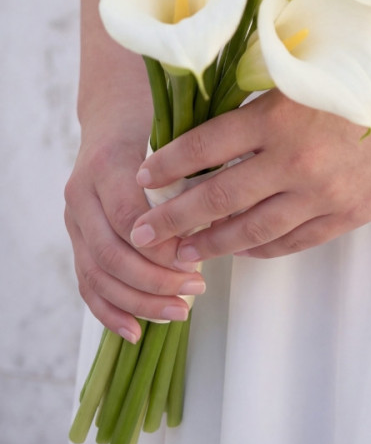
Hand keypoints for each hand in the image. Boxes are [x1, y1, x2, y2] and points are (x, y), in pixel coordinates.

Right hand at [64, 127, 207, 341]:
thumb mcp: (176, 131)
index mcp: (108, 164)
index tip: (197, 258)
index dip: (161, 245)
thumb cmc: (155, 120)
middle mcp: (82, 193)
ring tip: (179, 312)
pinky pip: (87, 283)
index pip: (129, 217)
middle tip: (197, 289)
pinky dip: (110, 311)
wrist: (115, 113)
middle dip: (154, 280)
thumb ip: (191, 166)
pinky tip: (135, 331)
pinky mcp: (76, 238)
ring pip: (98, 275)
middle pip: (112, 253)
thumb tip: (223, 211)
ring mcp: (75, 219)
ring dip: (138, 301)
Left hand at [128, 37, 370, 260]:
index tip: (143, 176)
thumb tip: (218, 127)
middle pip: (218, 197)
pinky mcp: (347, 215)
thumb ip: (268, 101)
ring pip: (251, 230)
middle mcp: (294, 160)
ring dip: (211, 243)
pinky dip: (260, 248)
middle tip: (144, 232)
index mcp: (280, 116)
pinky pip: (291, 241)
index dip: (169, 164)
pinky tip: (240, 250)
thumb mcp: (313, 74)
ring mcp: (322, 194)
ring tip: (182, 252)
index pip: (206, 146)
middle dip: (175, 218)